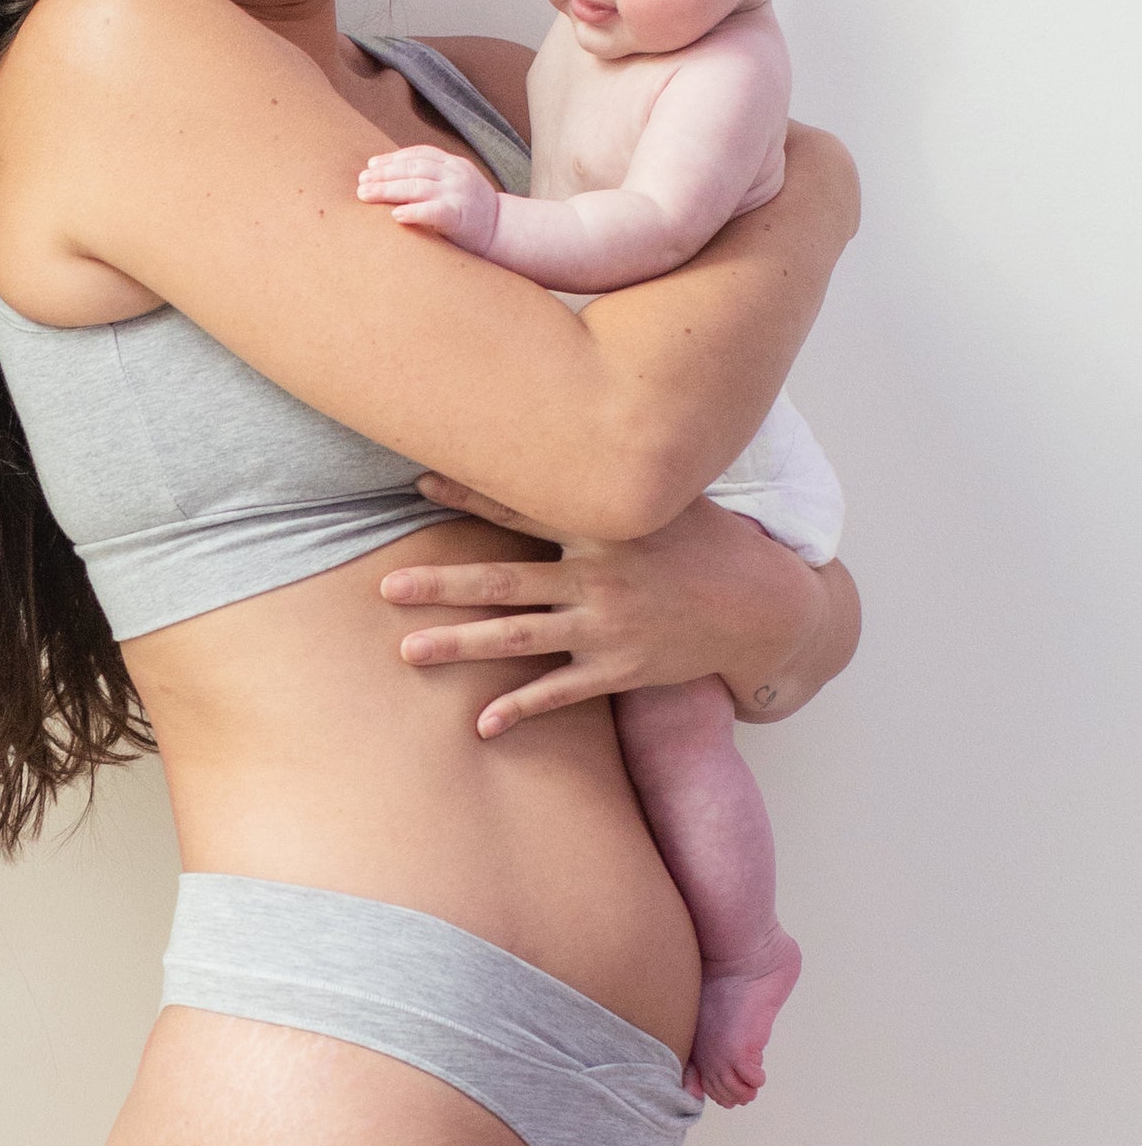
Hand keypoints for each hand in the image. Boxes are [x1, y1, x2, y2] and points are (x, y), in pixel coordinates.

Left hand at [356, 145, 500, 253]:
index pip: (419, 154)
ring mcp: (458, 193)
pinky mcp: (460, 216)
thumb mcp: (456, 188)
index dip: (393, 158)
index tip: (371, 166)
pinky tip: (394, 216)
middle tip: (361, 182)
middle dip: (384, 174)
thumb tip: (394, 181)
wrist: (504, 234)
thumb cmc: (472, 215)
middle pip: (413, 168)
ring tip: (365, 195)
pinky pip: (432, 211)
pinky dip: (413, 212)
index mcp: (454, 165)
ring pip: (417, 186)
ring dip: (387, 190)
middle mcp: (455, 174)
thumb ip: (433, 181)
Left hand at [379, 476, 853, 737]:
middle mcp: (598, 575)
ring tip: (406, 651)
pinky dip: (521, 709)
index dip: (467, 493)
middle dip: (439, 584)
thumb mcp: (664, 494)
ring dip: (458, 645)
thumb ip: (611, 474)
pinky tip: (480, 726)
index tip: (418, 482)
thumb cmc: (707, 540)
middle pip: (502, 580)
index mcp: (602, 524)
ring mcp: (607, 626)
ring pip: (518, 638)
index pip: (521, 505)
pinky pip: (560, 692)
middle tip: (384, 586)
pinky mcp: (620, 668)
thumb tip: (571, 419)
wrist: (762, 606)